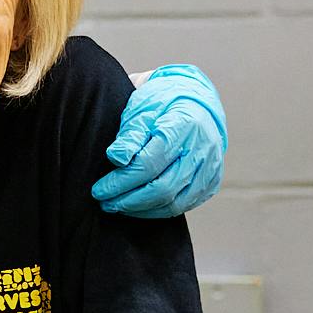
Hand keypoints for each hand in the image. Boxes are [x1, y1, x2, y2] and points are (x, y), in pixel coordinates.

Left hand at [91, 64, 226, 217]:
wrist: (195, 102)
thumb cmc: (163, 103)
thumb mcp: (142, 110)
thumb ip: (130, 136)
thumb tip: (116, 158)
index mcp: (183, 127)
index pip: (148, 164)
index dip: (121, 181)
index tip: (100, 189)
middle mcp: (202, 150)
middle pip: (163, 188)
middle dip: (129, 201)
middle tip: (106, 203)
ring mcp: (210, 168)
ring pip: (175, 203)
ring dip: (143, 210)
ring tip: (119, 206)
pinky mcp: (212, 181)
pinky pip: (185, 205)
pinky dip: (160, 210)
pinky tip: (141, 207)